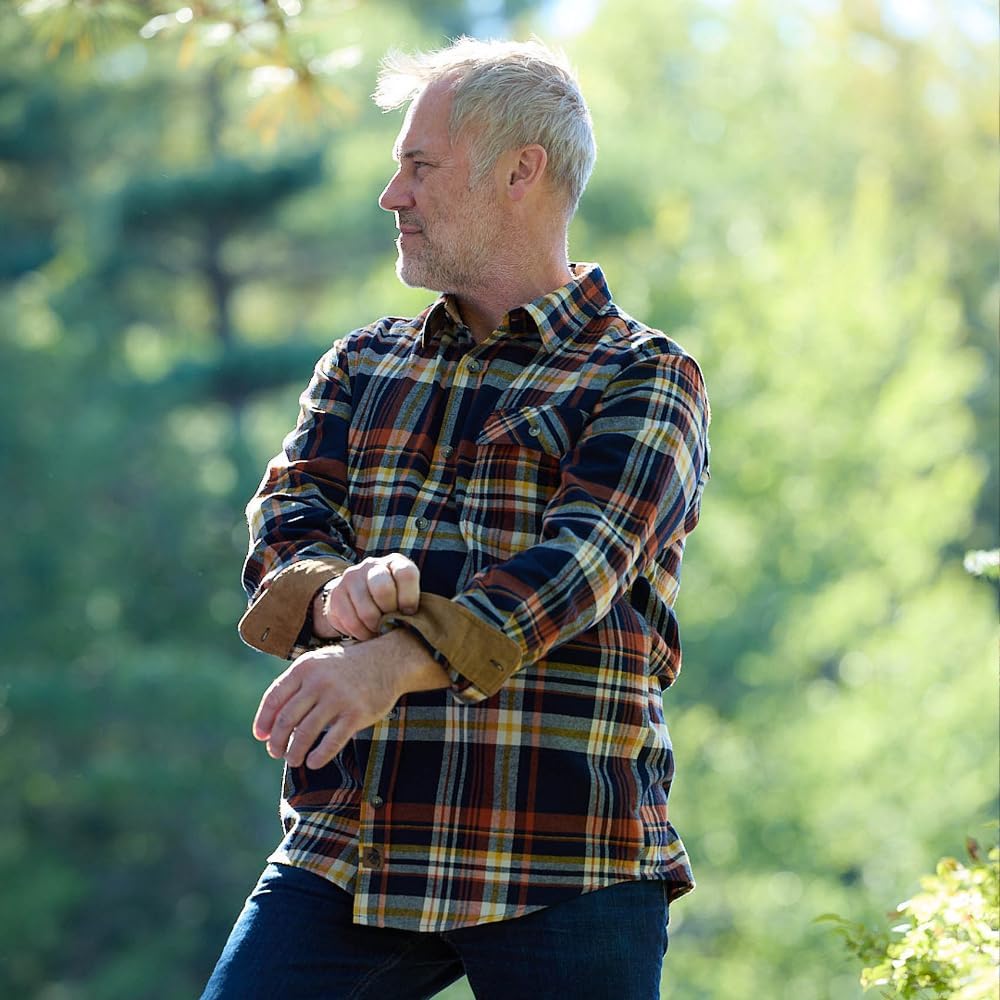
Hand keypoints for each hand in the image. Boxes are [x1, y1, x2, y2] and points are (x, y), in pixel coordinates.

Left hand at [252, 628, 446, 768]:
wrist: (387, 661)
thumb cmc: (345, 668)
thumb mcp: (318, 665)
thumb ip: (295, 686)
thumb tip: (268, 723)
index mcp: (304, 668)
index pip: (274, 699)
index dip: (263, 721)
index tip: (261, 737)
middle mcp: (319, 681)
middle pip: (287, 719)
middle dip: (277, 741)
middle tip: (276, 752)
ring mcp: (338, 698)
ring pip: (306, 733)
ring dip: (295, 752)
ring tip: (293, 760)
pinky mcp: (356, 714)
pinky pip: (331, 742)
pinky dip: (319, 756)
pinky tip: (313, 763)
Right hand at [313, 554, 419, 640]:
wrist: (357, 595)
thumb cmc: (393, 599)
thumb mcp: (406, 595)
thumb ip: (412, 604)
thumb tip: (417, 625)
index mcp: (396, 562)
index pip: (406, 574)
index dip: (410, 598)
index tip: (409, 613)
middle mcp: (372, 565)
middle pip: (383, 589)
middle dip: (389, 612)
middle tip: (391, 622)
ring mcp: (351, 577)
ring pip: (366, 611)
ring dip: (375, 628)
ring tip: (379, 631)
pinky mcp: (336, 594)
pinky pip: (350, 621)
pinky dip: (361, 633)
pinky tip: (366, 632)